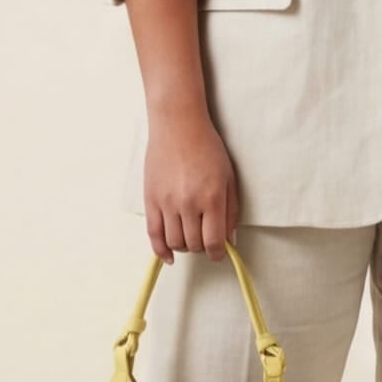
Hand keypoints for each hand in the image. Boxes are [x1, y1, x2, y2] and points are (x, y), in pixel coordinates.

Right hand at [143, 107, 239, 263]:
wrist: (178, 126)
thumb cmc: (207, 148)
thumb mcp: (228, 177)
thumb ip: (231, 210)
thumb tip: (230, 240)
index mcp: (211, 198)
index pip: (214, 242)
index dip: (218, 254)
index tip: (219, 253)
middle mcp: (188, 204)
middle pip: (194, 244)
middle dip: (202, 247)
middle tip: (206, 239)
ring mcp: (167, 203)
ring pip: (174, 242)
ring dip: (184, 246)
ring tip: (190, 237)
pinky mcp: (150, 200)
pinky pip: (153, 234)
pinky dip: (161, 250)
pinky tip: (169, 255)